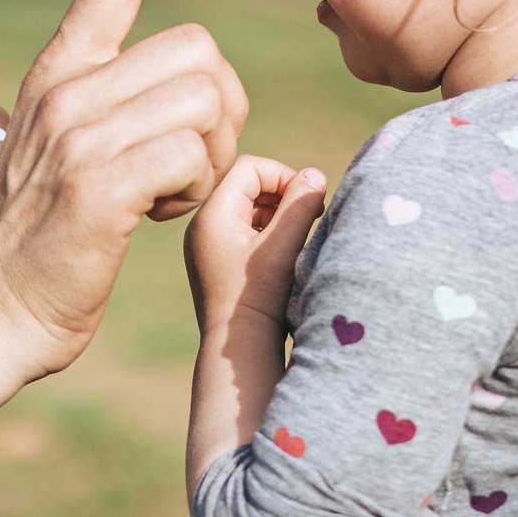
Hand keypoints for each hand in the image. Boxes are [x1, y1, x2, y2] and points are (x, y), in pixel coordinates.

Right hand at [0, 0, 247, 389]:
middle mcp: (62, 92)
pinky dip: (195, 188)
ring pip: (205, 98)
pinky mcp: (96, 185)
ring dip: (209, 156)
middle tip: (180, 168)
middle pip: (197, 48)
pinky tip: (154, 218)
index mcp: (54, 77)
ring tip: (163, 198)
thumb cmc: (33, 258)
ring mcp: (76, 135)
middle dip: (218, 111)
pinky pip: (194, 152)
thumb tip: (182, 98)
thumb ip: (107, 117)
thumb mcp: (61, 162)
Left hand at [185, 154, 330, 333]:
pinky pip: (244, 229)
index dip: (284, 175)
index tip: (308, 200)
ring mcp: (208, 244)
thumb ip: (300, 206)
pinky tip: (286, 251)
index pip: (249, 167)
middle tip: (310, 214)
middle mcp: (203, 225)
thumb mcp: (283, 246)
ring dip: (278, 212)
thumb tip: (314, 174)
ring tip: (300, 233)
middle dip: (283, 193)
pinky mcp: (218, 260)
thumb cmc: (259, 299)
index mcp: (211, 214)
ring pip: (247, 206)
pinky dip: (268, 231)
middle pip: (247, 184)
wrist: (237, 349)